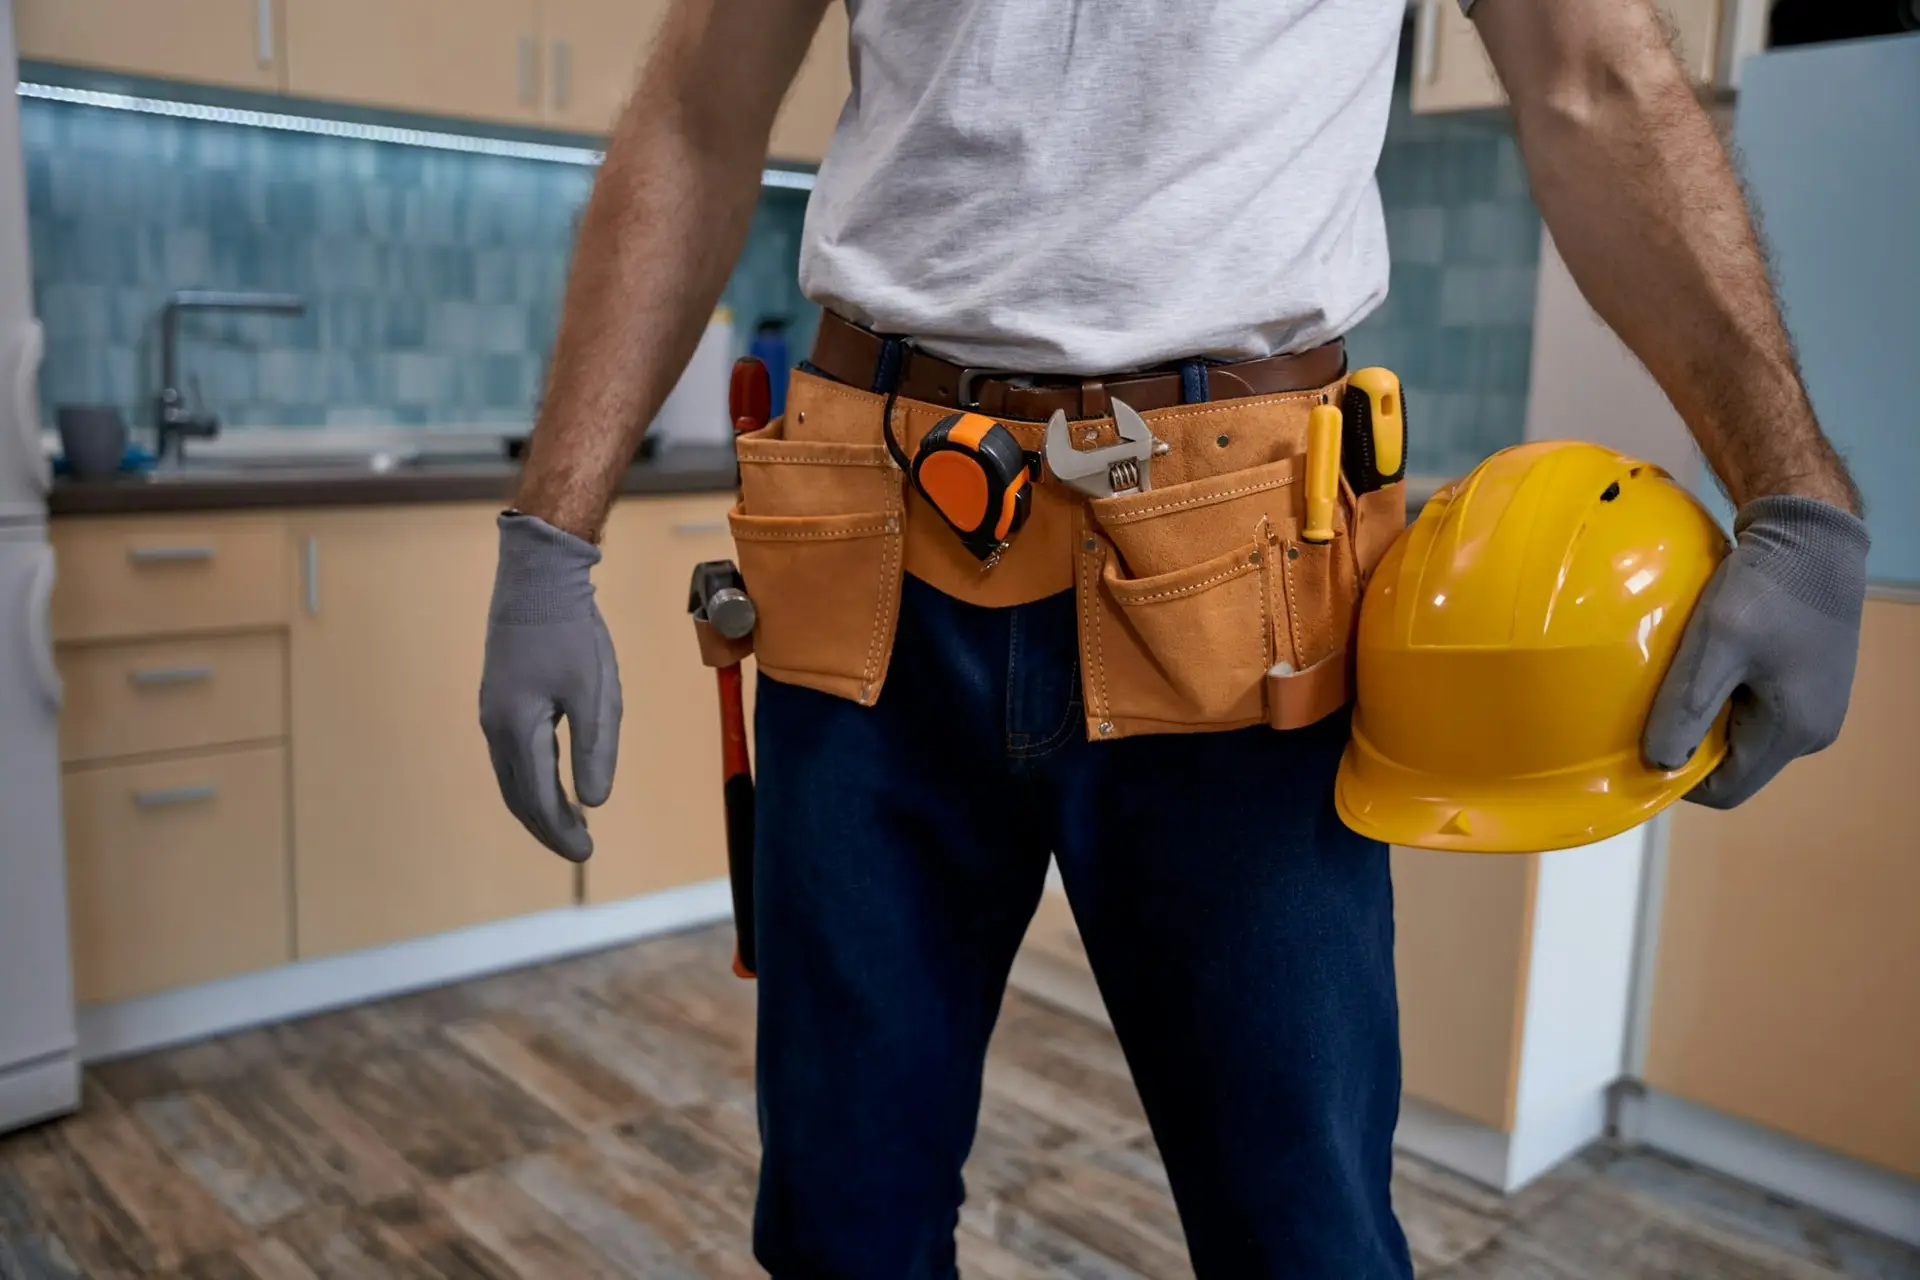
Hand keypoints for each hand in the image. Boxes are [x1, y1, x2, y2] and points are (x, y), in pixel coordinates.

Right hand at [480, 513, 621, 859]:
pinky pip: (512, 753)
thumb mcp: (595, 693)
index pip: (538, 797)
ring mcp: (494, 711)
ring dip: (537, 803)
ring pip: (511, 775)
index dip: (560, 829)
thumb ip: (594, 748)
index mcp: (517, 729)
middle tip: (578, 848)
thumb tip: (594, 801)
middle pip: (518, 794)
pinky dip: (531, 777)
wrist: (537, 578)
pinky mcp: (501, 697)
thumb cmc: (571, 632)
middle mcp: (496, 726)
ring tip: (568, 822)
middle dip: (546, 825)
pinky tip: (552, 779)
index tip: (586, 852)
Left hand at [1644, 495, 1869, 808]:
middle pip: (1735, 763)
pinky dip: (1725, 694)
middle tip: (1652, 712)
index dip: (1680, 782)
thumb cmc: (1767, 588)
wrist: (1812, 535)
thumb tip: (1659, 763)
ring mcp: (1816, 704)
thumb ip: (1686, 708)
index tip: (1641, 751)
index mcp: (1794, 732)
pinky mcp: (1809, 678)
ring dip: (1705, 717)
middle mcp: (1813, 729)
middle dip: (1691, 745)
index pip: (1727, 791)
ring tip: (1675, 684)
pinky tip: (1703, 663)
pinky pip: (1756, 705)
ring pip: (1743, 733)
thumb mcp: (1715, 646)